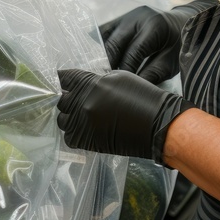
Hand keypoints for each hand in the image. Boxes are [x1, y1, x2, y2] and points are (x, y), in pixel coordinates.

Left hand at [56, 69, 194, 162]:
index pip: (65, 78)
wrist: (157, 125)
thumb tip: (84, 85)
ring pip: (63, 120)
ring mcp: (83, 123)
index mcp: (91, 84)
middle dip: (69, 99)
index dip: (64, 79)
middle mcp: (83, 103)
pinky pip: (69, 137)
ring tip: (84, 116)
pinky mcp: (87, 141)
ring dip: (70, 117)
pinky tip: (86, 129)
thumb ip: (97, 80)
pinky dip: (75, 133)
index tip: (66, 82)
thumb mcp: (119, 78)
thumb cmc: (143, 98)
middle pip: (62, 100)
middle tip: (79, 101)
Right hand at [100, 0, 216, 83]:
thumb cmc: (179, 44)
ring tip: (96, 74)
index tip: (118, 87)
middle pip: (114, 43)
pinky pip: (104, 32)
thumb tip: (133, 89)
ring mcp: (126, 15)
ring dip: (99, 56)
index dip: (125, 71)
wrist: (182, 22)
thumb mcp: (172, 61)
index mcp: (154, 26)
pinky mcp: (120, 18)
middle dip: (107, 65)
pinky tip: (94, 61)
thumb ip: (153, 73)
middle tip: (102, 83)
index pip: (133, 52)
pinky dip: (98, 46)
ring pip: (104, 36)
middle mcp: (137, 17)